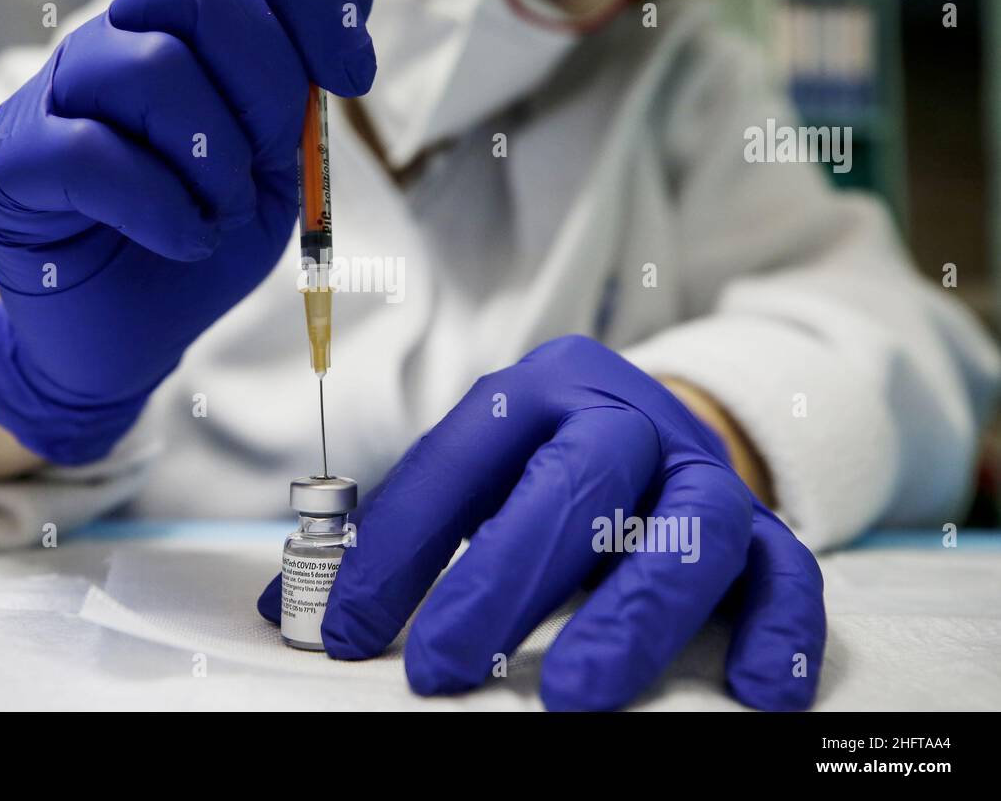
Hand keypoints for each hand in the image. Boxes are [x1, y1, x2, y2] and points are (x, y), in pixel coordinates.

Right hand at [0, 0, 376, 463]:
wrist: (121, 338)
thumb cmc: (195, 236)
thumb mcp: (277, 163)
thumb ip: (308, 79)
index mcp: (174, 29)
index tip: (352, 74)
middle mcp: (110, 40)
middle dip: (269, 85)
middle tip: (270, 163)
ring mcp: (52, 95)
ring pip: (153, 68)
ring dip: (217, 160)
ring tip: (218, 214)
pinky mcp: (11, 162)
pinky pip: (96, 154)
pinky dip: (166, 209)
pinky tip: (184, 240)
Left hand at [258, 336, 824, 710]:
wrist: (657, 423)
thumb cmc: (543, 461)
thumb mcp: (473, 472)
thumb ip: (396, 535)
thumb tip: (294, 615)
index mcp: (540, 387)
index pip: (461, 458)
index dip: (400, 546)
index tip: (350, 632)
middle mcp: (628, 417)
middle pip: (578, 480)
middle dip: (506, 578)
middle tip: (446, 667)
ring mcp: (704, 471)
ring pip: (689, 528)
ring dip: (630, 616)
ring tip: (571, 697)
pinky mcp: (764, 527)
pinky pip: (790, 571)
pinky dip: (778, 631)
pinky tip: (750, 693)